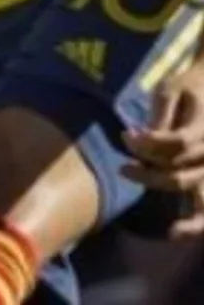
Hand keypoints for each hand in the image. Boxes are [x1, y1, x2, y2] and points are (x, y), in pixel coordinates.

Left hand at [121, 62, 203, 236]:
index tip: (126, 135)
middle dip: (148, 172)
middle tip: (123, 167)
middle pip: (181, 172)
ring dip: (163, 190)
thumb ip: (159, 115)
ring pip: (197, 197)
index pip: (177, 143)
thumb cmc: (187, 88)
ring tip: (133, 181)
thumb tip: (143, 138)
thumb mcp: (170, 90)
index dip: (148, 144)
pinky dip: (195, 224)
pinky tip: (174, 231)